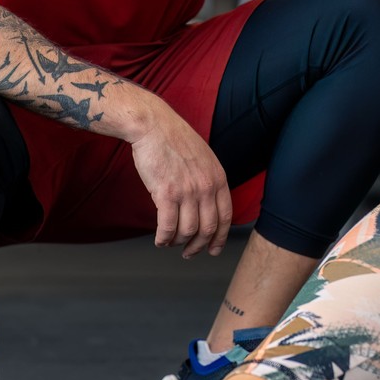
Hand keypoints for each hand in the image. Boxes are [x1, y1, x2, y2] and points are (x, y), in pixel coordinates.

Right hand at [126, 99, 233, 258]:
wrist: (153, 126)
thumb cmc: (174, 139)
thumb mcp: (204, 158)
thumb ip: (209, 180)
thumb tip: (206, 205)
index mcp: (218, 178)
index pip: (225, 217)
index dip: (220, 238)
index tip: (214, 248)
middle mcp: (206, 187)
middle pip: (208, 229)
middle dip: (198, 246)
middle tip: (190, 253)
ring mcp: (187, 192)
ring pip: (187, 231)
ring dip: (178, 243)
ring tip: (171, 243)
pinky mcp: (166, 194)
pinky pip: (168, 227)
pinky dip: (164, 238)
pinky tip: (160, 240)